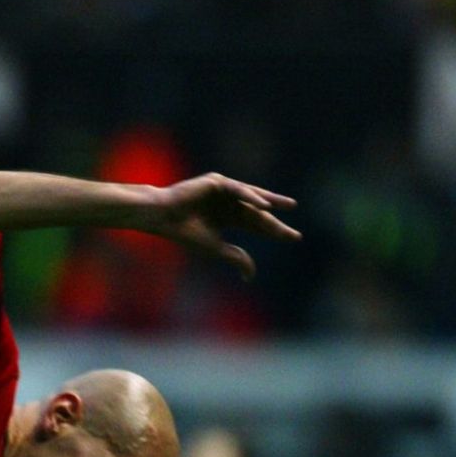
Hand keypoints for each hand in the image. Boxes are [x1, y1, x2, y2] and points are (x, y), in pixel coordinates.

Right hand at [142, 174, 299, 278]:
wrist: (161, 217)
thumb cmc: (183, 232)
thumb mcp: (214, 248)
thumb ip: (235, 257)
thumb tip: (251, 274)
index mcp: (226, 219)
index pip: (256, 225)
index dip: (274, 231)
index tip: (294, 238)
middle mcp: (227, 204)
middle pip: (258, 213)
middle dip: (276, 221)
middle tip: (294, 230)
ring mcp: (223, 191)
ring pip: (252, 197)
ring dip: (270, 201)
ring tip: (289, 206)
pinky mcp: (217, 182)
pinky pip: (239, 190)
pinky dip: (251, 197)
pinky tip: (264, 206)